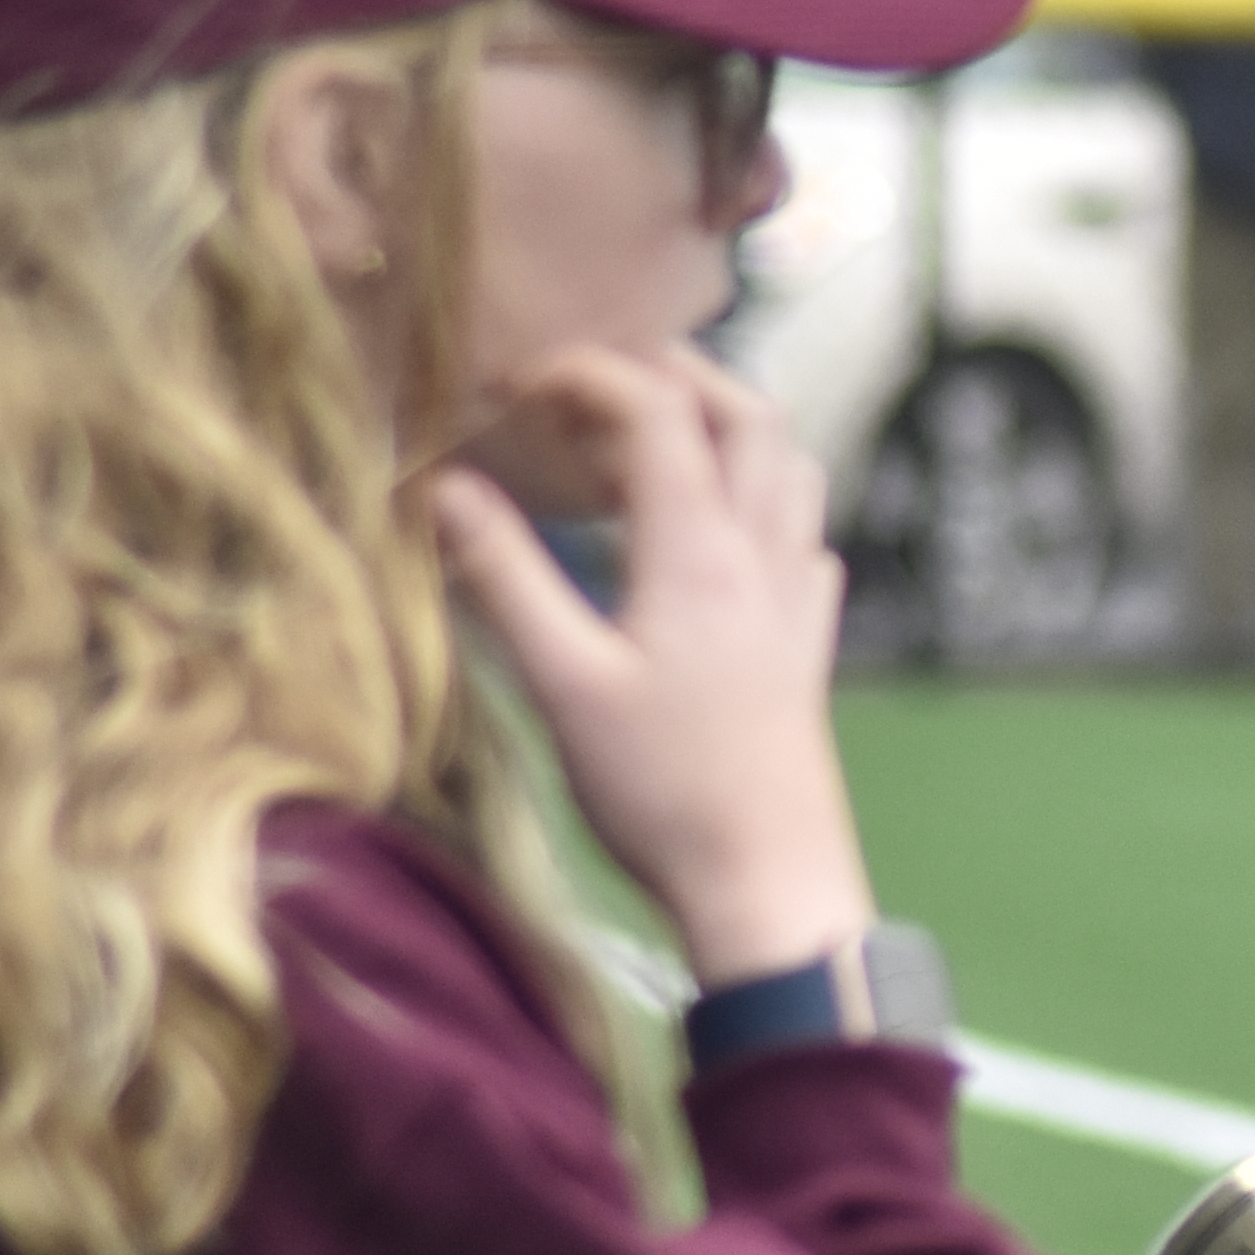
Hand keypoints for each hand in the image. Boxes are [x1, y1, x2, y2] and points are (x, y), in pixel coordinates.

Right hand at [429, 345, 878, 983]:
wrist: (767, 882)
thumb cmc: (661, 790)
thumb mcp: (561, 683)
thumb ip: (505, 577)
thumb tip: (446, 487)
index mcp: (700, 550)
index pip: (658, 411)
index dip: (590, 373)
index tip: (520, 380)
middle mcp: (763, 555)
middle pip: (749, 415)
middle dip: (677, 375)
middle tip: (597, 383)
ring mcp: (797, 599)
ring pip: (790, 468)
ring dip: (730, 427)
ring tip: (652, 442)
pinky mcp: (809, 644)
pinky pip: (802, 535)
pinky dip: (762, 500)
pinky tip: (717, 533)